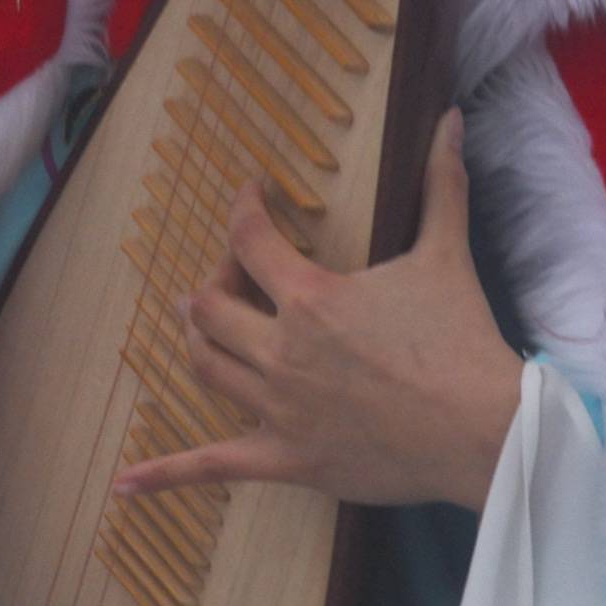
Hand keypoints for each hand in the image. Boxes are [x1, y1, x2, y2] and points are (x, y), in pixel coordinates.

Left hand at [121, 109, 522, 513]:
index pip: (248, 240)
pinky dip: (164, 475)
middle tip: (235, 274)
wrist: (484, 431)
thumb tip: (452, 120)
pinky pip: (212, 466)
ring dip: (197, 341)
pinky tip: (121, 485)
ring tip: (203, 325)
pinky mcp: (287, 460)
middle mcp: (281, 352)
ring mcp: (278, 410)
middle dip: (214, 283)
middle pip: (209, 308)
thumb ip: (441, 184)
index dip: (244, 209)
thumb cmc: (462, 341)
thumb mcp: (446, 255)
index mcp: (310, 299)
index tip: (251, 194)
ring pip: (205, 367)